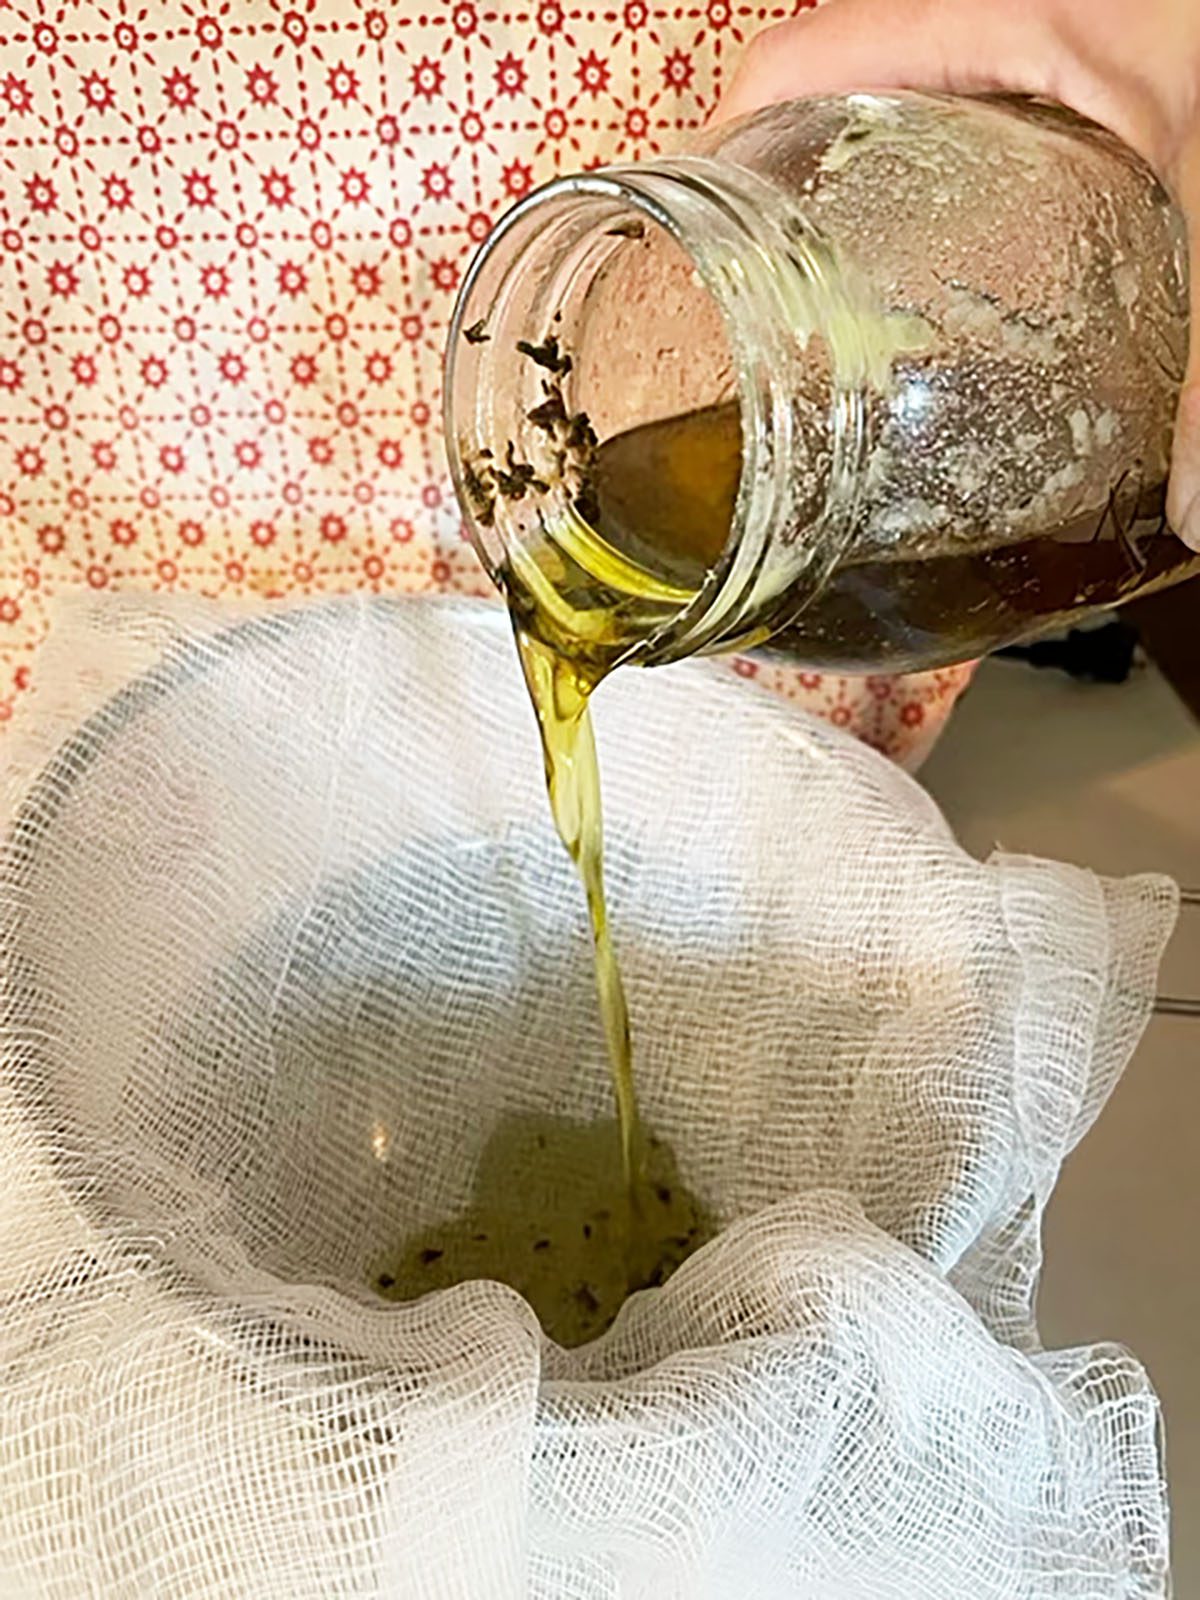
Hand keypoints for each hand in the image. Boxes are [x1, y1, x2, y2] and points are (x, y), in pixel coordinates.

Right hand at [717, 0, 1199, 548]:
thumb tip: (1190, 510)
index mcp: (1020, 11)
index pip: (809, 53)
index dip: (719, 135)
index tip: (671, 228)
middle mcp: (1024, 20)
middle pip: (841, 91)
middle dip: (779, 187)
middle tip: (747, 301)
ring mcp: (1063, 41)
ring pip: (914, 109)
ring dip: (864, 191)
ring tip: (828, 303)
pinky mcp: (1111, 67)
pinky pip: (990, 120)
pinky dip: (956, 186)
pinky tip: (964, 268)